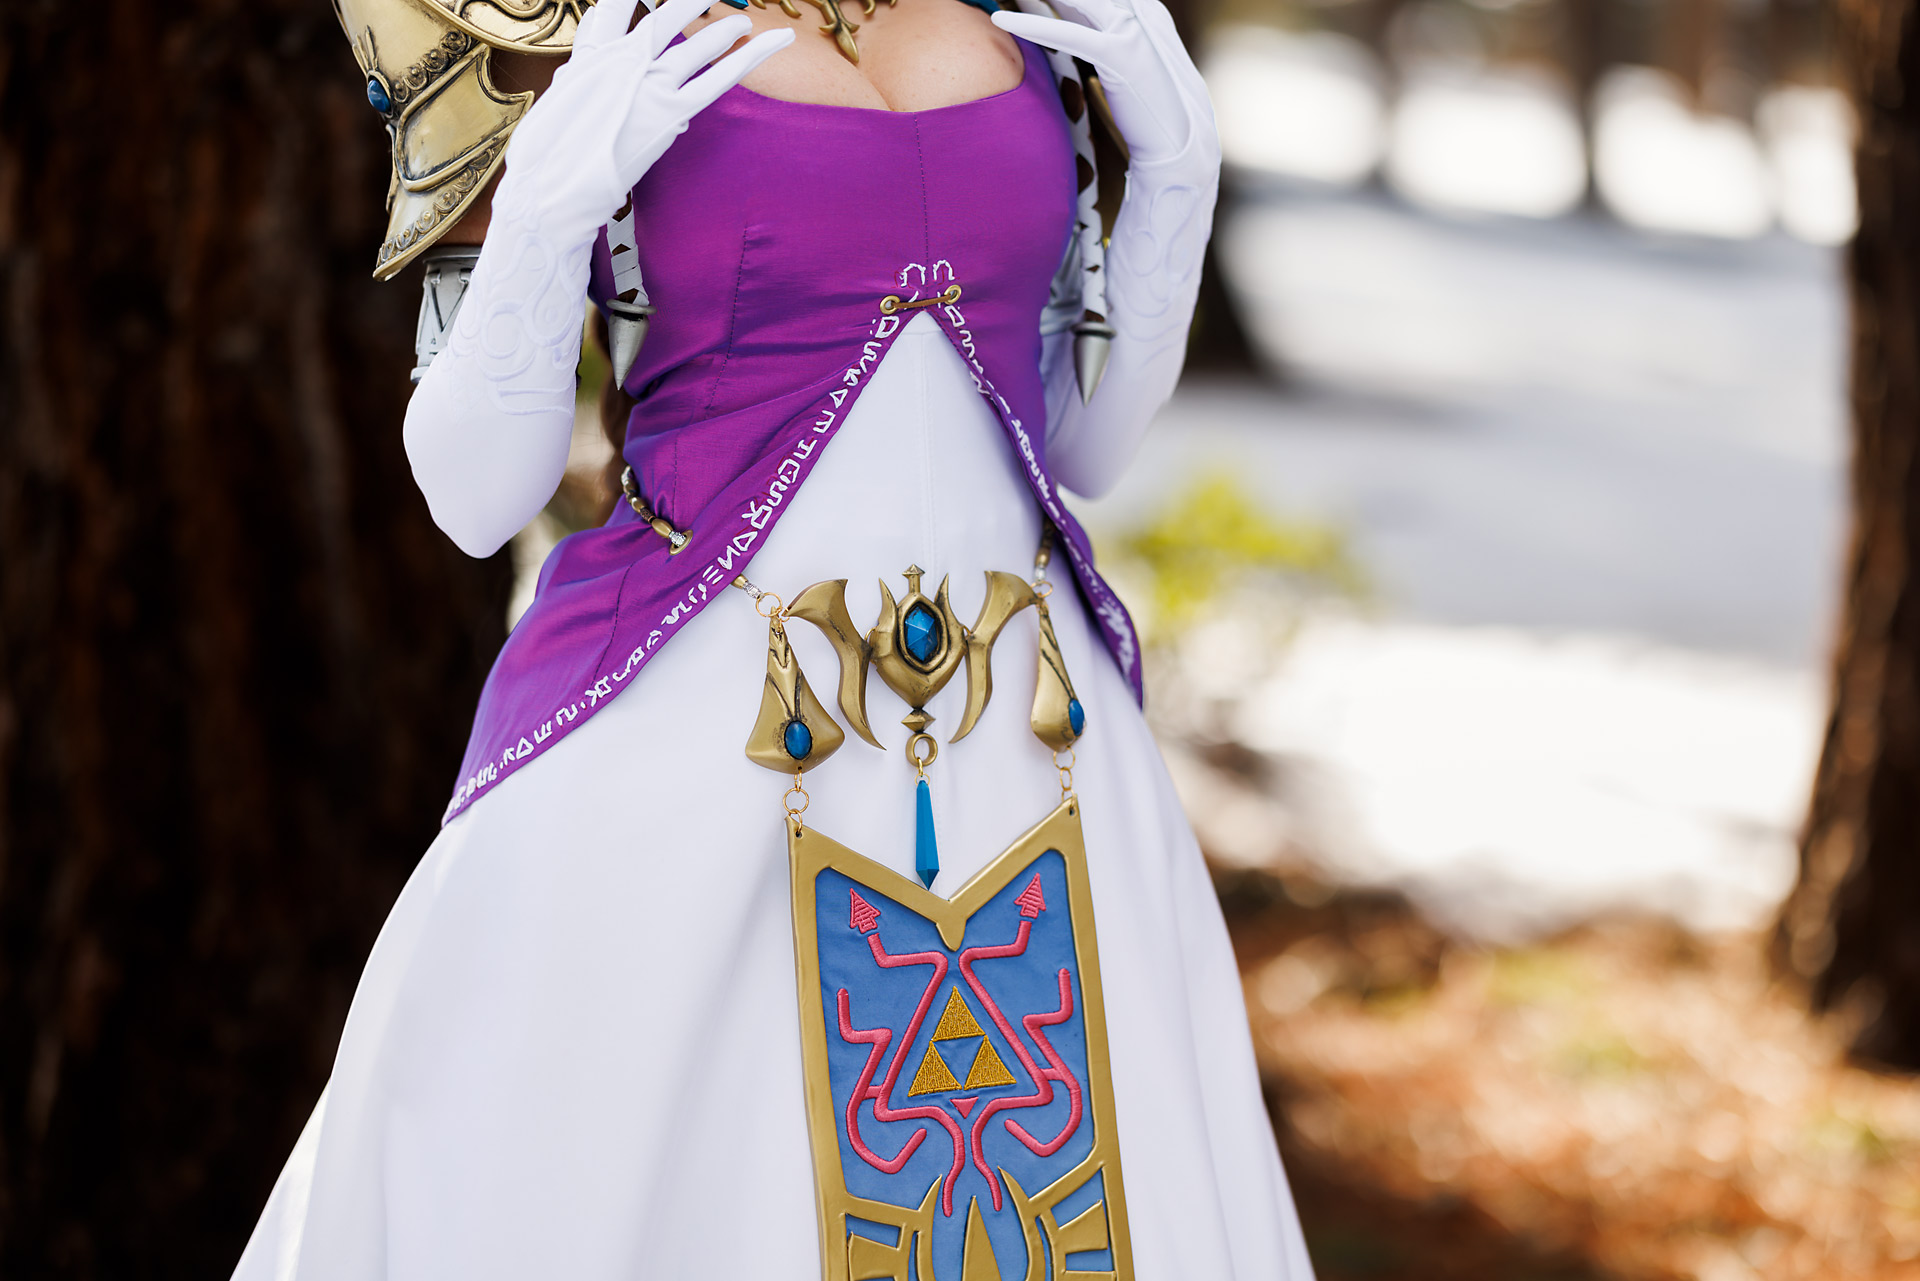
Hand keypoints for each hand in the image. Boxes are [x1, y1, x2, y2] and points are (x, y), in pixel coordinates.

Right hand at [495, 0, 793, 241]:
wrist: (553, 189)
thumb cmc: (551, 153)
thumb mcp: (562, 95)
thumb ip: (586, 67)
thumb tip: (594, 45)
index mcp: (593, 54)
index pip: (617, 7)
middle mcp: (622, 61)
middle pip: (666, 16)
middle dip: (690, 2)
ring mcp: (648, 85)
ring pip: (698, 46)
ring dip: (725, 31)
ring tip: (746, 21)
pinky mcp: (669, 114)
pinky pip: (717, 81)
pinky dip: (746, 59)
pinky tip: (771, 44)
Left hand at [991, 0, 1215, 169]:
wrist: (1181, 144)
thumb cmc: (1152, 109)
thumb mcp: (1129, 64)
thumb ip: (1109, 41)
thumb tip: (1082, 33)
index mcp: (1144, 9)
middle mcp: (1141, 10)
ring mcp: (1133, 29)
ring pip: (1072, 0)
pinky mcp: (1121, 55)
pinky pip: (1068, 34)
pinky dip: (1033, 26)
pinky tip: (1002, 22)